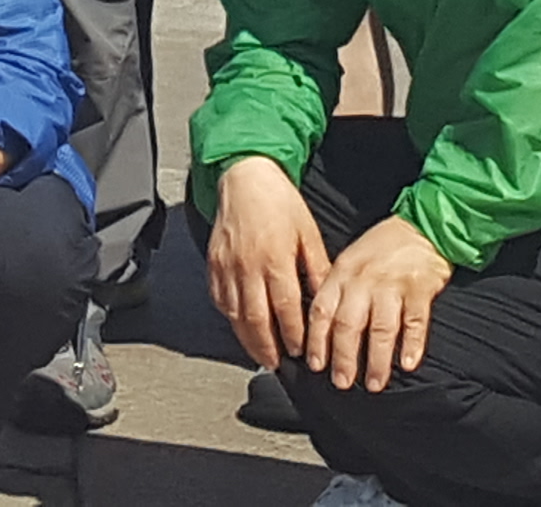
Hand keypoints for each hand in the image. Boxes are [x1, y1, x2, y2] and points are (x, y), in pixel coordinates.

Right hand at [203, 154, 328, 375]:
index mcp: (275, 258)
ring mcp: (226, 266)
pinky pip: (219, 300)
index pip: (285, 309)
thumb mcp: (308, 232)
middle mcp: (247, 266)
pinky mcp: (212, 264)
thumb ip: (317, 268)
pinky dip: (230, 318)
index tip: (301, 351)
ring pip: (234, 315)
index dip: (293, 335)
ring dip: (248, 339)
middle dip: (268, 348)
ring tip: (261, 354)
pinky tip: (240, 326)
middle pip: (256, 320)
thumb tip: (327, 298)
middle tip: (278, 364)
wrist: (245, 177)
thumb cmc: (278, 201)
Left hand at [305, 214, 457, 393]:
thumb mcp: (350, 260)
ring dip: (376, 360)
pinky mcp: (421, 289)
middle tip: (342, 382)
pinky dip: (412, 345)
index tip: (315, 366)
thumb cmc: (382, 248)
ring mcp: (393, 285)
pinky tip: (407, 364)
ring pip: (381, 329)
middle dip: (344, 358)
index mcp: (342, 272)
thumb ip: (335, 291)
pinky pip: (416, 322)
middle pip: (349, 324)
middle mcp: (365, 280)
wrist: (422, 226)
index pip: (322, 310)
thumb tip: (319, 331)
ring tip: (374, 383)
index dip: (317, 341)